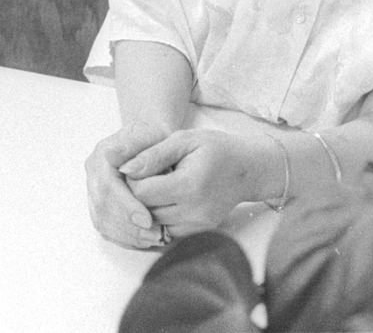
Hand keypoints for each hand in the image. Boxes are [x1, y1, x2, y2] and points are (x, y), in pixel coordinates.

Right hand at [86, 120, 168, 248]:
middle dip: (128, 225)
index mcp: (102, 155)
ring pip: (101, 220)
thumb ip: (139, 148)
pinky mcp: (99, 203)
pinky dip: (123, 237)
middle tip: (155, 235)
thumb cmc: (155, 137)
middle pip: (102, 207)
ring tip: (153, 240)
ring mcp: (93, 189)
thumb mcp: (152, 135)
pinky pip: (104, 226)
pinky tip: (143, 240)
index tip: (148, 219)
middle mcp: (93, 173)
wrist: (149, 139)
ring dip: (126, 235)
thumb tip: (119, 164)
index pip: (107, 187)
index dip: (126, 206)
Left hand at [120, 129, 275, 239]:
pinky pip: (168, 231)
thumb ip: (153, 155)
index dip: (132, 181)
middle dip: (137, 196)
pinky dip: (161, 218)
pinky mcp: (201, 231)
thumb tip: (124, 169)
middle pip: (145, 212)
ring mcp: (199, 224)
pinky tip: (166, 200)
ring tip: (154, 187)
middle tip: (143, 177)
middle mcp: (195, 211)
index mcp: (189, 185)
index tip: (137, 167)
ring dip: (147, 208)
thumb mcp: (184, 140)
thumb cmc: (216, 149)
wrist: (248, 169)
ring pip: (154, 224)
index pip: (142, 193)